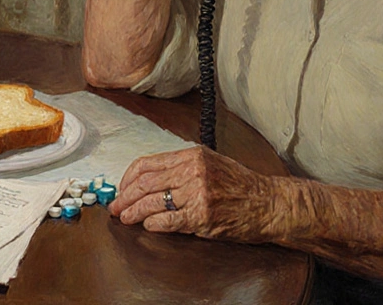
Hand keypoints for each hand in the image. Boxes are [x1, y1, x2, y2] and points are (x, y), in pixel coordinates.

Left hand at [108, 145, 282, 242]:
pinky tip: (148, 226)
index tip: (121, 189)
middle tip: (115, 207)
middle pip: (145, 183)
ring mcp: (198, 193)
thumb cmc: (240, 185)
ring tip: (125, 218)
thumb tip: (148, 179)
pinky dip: (153, 224)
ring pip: (153, 202)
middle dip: (125, 197)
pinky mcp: (202, 216)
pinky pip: (168, 221)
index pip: (148, 163)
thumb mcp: (210, 163)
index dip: (128, 178)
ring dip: (134, 213)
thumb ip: (181, 166)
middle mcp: (193, 171)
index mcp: (192, 155)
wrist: (268, 203)